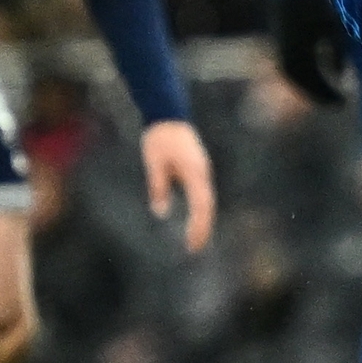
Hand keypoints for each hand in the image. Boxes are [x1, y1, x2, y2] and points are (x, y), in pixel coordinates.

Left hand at [140, 118, 217, 253]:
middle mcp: (202, 173)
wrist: (168, 114)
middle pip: (207, 206)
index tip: (192, 244)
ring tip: (195, 238)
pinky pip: (202, 193)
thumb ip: (158, 187)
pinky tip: (194, 218)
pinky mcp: (197, 168)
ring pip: (206, 200)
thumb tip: (161, 212)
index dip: (198, 227)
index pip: (201, 206)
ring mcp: (202, 170)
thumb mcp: (154, 164)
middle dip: (202, 228)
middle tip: (195, 248)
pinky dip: (200, 209)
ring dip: (202, 220)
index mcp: (194, 173)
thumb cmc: (160, 138)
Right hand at [268, 0, 348, 103]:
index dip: (329, 96)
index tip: (344, 103)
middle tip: (338, 104)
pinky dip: (304, 79)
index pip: (314, 85)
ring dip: (311, 90)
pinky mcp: (279, 48)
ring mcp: (280, 53)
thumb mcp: (331, 27)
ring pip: (296, 80)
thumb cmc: (314, 5)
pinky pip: (291, 71)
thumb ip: (337, 52)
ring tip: (329, 95)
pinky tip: (317, 80)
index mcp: (300, 55)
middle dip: (320, 96)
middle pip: (303, 86)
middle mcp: (286, 58)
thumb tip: (340, 74)